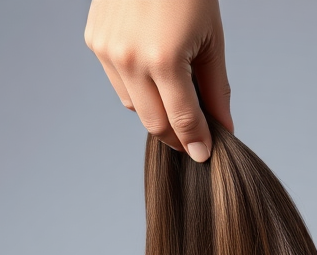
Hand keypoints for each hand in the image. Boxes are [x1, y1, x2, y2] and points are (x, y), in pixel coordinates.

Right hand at [84, 0, 232, 160]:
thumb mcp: (211, 37)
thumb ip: (215, 88)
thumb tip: (222, 127)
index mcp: (164, 59)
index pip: (183, 120)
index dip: (197, 142)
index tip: (205, 155)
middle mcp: (130, 59)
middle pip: (156, 124)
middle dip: (177, 135)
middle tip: (194, 137)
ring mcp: (108, 52)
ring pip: (135, 107)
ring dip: (157, 109)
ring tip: (176, 92)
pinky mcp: (95, 42)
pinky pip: (120, 84)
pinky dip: (138, 86)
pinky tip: (152, 67)